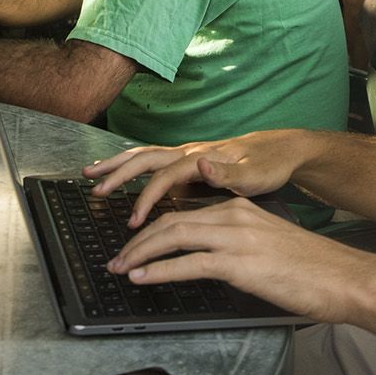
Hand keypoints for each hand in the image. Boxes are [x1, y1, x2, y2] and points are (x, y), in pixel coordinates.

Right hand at [82, 129, 302, 226]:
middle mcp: (190, 153)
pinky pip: (154, 163)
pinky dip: (133, 168)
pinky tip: (123, 178)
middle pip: (145, 159)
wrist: (282, 151)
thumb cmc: (269, 166)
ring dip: (118, 165)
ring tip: (93, 175)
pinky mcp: (190, 162)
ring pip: (145, 157)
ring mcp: (188, 156)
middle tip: (94, 188)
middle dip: (117, 173)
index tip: (134, 223)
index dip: (147, 199)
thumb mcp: (255, 175)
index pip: (164, 177)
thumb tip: (202, 165)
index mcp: (201, 158)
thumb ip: (228, 174)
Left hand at [105, 197, 375, 324]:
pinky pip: (187, 264)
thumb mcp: (266, 242)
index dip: (152, 227)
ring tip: (120, 268)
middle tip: (115, 258)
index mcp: (238, 207)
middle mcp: (233, 215)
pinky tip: (142, 278)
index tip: (134, 243)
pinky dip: (158, 271)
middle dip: (137, 241)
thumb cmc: (310, 267)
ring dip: (139, 254)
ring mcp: (235, 237)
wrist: (343, 276)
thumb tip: (208, 257)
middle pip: (170, 222)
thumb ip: (236, 241)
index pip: (183, 212)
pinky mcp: (239, 263)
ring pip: (172, 237)